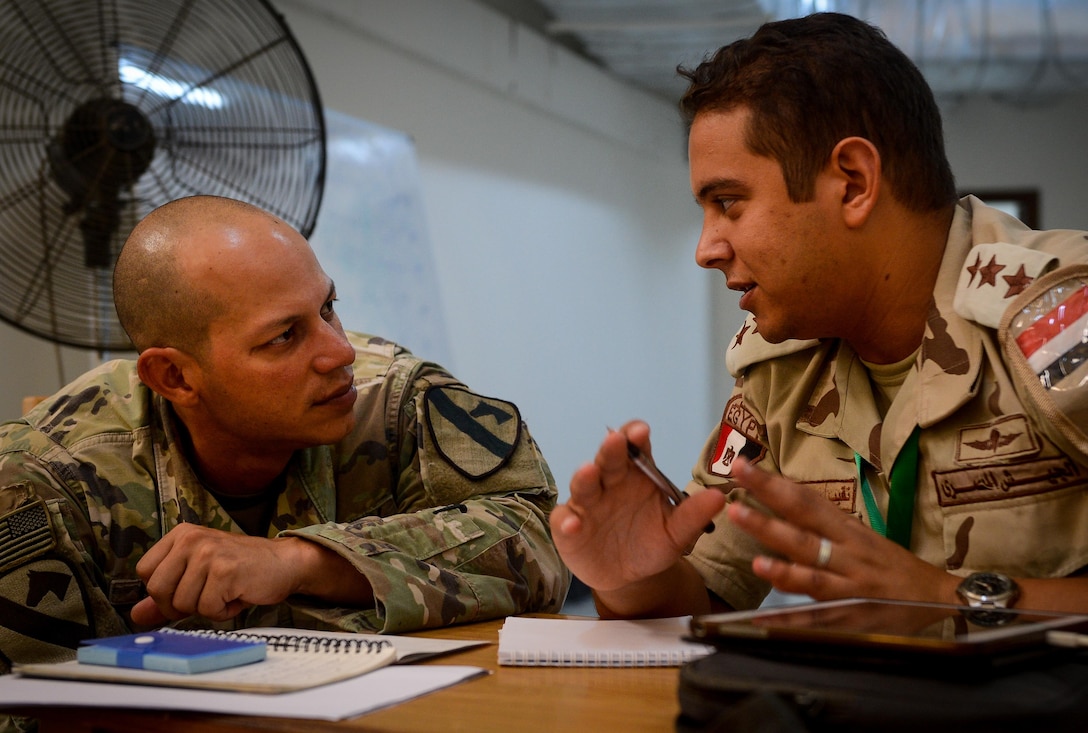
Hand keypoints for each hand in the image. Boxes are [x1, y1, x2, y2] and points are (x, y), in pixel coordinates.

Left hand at [130, 524, 369, 625]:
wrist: (284, 563)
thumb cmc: (241, 570)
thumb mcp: (199, 576)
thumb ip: (166, 595)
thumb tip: (136, 615)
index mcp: (181, 534)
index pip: (145, 572)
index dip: (163, 591)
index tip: (188, 589)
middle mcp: (192, 539)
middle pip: (158, 590)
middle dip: (180, 605)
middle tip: (206, 596)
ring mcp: (208, 553)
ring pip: (182, 604)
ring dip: (206, 609)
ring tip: (226, 592)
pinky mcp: (225, 571)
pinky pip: (207, 610)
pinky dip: (223, 612)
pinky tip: (237, 596)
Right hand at [550, 421, 724, 593]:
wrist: (629, 576)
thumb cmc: (651, 543)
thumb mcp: (676, 533)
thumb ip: (694, 515)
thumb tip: (720, 498)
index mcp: (637, 475)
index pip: (636, 447)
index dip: (635, 436)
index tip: (641, 431)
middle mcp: (610, 482)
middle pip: (608, 459)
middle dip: (611, 449)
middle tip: (616, 440)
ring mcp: (587, 503)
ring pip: (584, 484)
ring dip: (584, 477)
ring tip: (588, 472)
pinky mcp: (569, 527)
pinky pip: (564, 521)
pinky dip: (567, 522)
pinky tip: (573, 525)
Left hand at [726, 457, 958, 603]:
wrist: (936, 596)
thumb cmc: (889, 562)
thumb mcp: (859, 534)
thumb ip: (820, 523)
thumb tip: (777, 502)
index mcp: (848, 529)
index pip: (805, 501)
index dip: (774, 485)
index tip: (742, 468)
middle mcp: (849, 555)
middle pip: (805, 536)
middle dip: (769, 523)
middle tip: (735, 508)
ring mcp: (851, 588)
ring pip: (815, 577)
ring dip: (785, 571)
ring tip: (756, 563)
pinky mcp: (852, 617)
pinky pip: (819, 621)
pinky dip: (793, 622)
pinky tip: (765, 621)